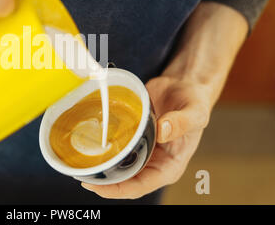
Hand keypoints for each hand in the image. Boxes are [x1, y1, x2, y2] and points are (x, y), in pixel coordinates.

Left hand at [82, 75, 210, 198]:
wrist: (184, 84)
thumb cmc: (193, 102)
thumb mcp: (195, 112)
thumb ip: (181, 122)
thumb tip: (162, 130)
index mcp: (169, 166)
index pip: (141, 186)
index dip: (118, 190)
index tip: (98, 187)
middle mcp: (153, 162)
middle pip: (125, 180)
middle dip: (103, 182)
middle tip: (82, 175)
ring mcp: (141, 149)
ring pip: (117, 164)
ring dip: (100, 165)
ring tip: (79, 163)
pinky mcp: (132, 135)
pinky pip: (116, 144)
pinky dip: (102, 146)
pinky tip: (87, 142)